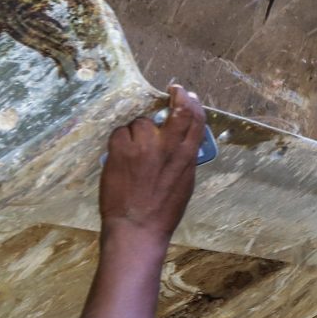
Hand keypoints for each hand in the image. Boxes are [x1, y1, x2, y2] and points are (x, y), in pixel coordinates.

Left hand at [100, 85, 205, 240]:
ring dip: (137, 131)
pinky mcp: (120, 151)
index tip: (187, 94)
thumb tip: (180, 140)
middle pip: (178, 110)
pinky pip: (120, 133)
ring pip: (141, 122)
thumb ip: (184, 157)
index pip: (196, 119)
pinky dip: (120, 140)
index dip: (192, 102)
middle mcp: (168, 147)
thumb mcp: (184, 182)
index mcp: (187, 156)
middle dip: (176, 96)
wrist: (137, 227)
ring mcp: (143, 147)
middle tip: (171, 90)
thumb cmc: (163, 211)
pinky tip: (120, 154)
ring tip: (134, 148)